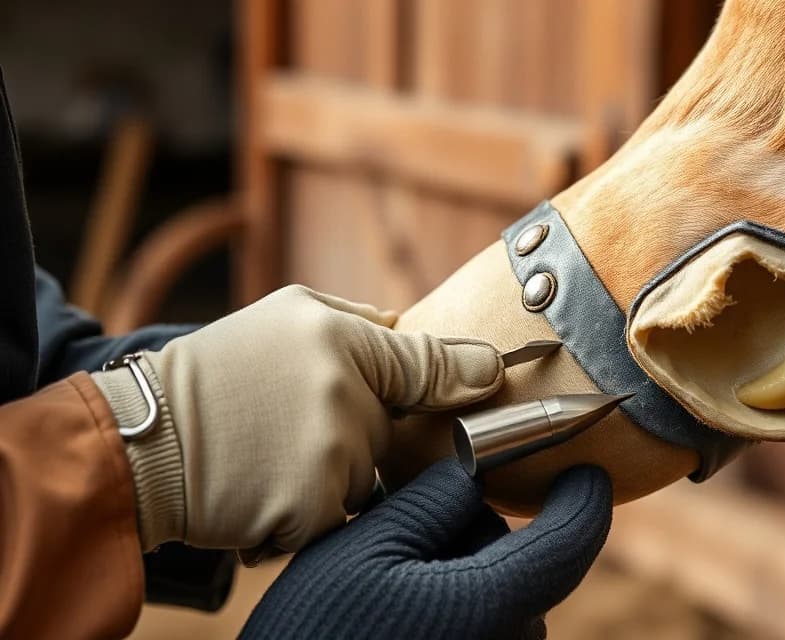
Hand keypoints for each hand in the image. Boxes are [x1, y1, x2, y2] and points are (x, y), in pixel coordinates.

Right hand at [91, 285, 503, 551]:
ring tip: (269, 457)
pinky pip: (337, 517)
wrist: (140, 441)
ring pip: (365, 480)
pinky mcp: (315, 506)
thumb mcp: (284, 316)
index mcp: (342, 338)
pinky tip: (263, 488)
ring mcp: (334, 452)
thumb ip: (356, 321)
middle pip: (392, 433)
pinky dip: (306, 515)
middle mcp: (347, 391)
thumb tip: (410, 320)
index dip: (469, 375)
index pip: (434, 365)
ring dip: (330, 480)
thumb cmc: (213, 376)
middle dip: (357, 439)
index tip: (493, 377)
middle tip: (290, 428)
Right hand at [239, 459, 612, 639]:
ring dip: (465, 577)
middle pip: (524, 563)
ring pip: (503, 597)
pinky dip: (456, 608)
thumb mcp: (366, 546)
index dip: (585, 499)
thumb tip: (475, 475)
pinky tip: (400, 618)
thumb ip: (434, 500)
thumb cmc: (319, 631)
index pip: (571, 541)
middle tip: (407, 541)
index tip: (587, 471)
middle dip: (480, 537)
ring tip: (391, 591)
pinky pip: (486, 629)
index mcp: (492, 601)